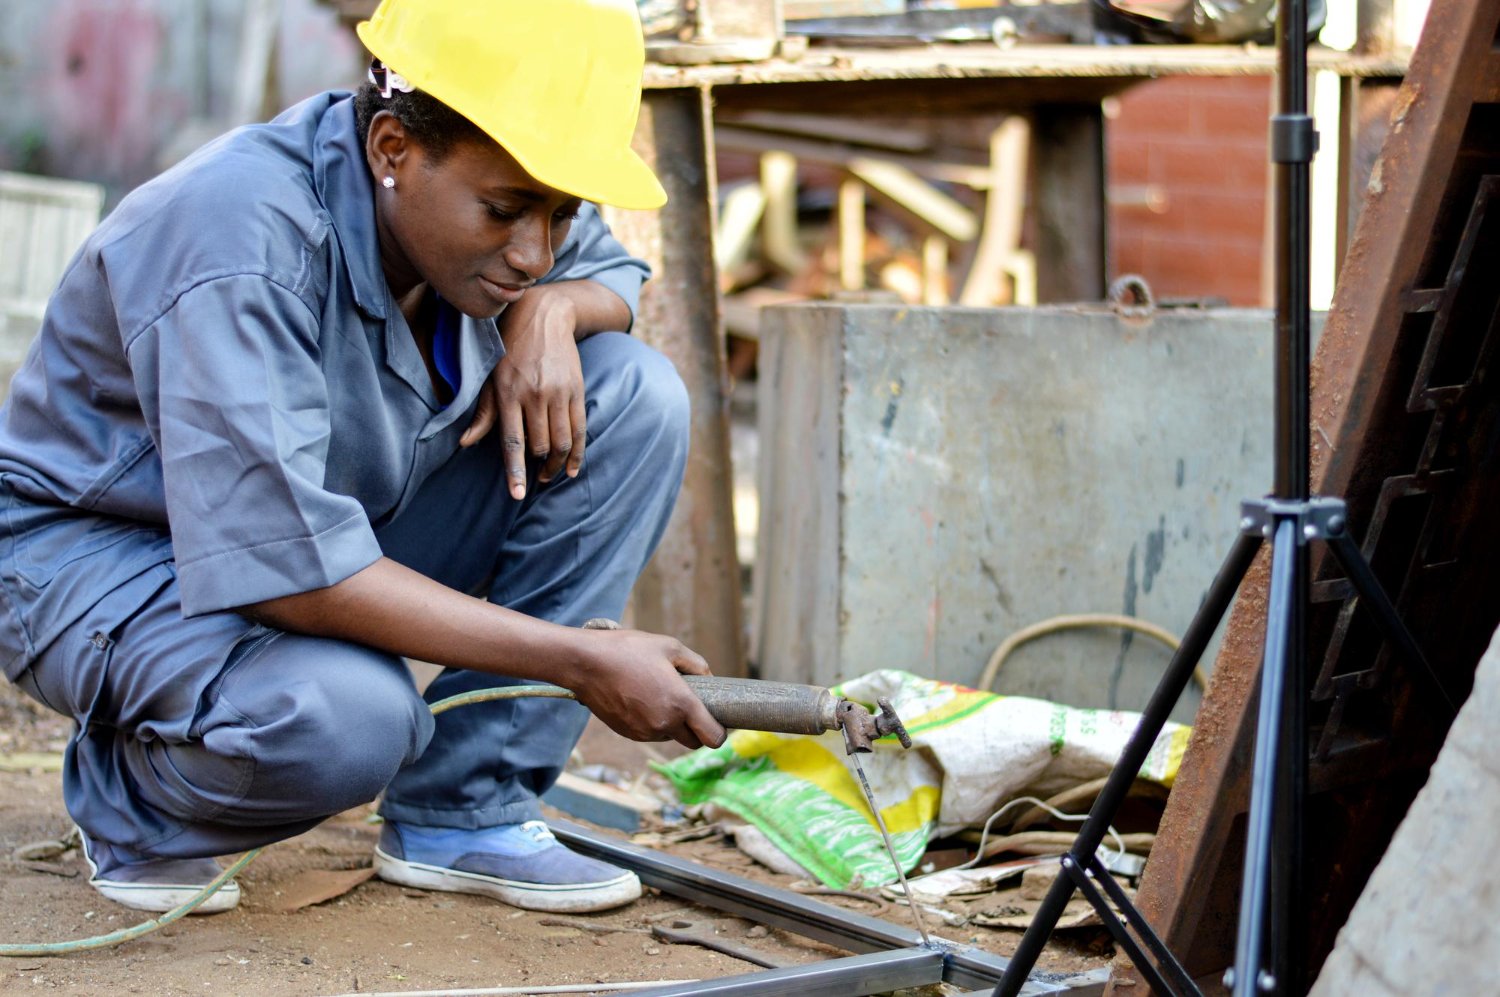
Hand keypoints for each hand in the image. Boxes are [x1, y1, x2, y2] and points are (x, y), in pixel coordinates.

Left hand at [461, 285, 585, 499]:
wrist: (543, 316)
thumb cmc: (509, 348)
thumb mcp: (490, 377)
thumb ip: (483, 412)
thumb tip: (465, 442)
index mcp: (508, 392)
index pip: (513, 442)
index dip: (515, 471)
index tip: (518, 494)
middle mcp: (534, 394)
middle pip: (539, 445)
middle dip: (537, 468)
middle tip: (534, 478)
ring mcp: (558, 392)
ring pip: (561, 442)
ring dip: (556, 465)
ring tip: (550, 474)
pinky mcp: (576, 390)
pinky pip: (579, 430)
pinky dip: (576, 453)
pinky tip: (571, 468)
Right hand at [571, 628, 726, 749]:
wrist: (586, 663)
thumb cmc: (629, 650)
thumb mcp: (670, 646)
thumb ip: (697, 665)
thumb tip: (709, 680)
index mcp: (680, 704)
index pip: (713, 738)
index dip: (720, 731)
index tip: (717, 718)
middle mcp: (664, 724)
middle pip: (693, 742)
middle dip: (697, 728)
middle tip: (692, 705)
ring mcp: (644, 732)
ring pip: (670, 737)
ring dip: (673, 724)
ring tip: (661, 695)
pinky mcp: (628, 733)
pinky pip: (650, 734)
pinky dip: (653, 723)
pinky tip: (643, 699)